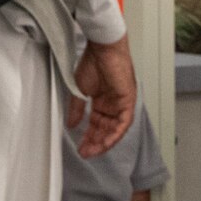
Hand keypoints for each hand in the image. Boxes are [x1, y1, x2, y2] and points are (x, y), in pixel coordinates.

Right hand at [70, 35, 137, 157]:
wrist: (102, 48)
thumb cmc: (93, 62)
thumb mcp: (80, 91)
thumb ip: (77, 109)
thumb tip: (72, 124)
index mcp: (103, 101)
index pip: (97, 124)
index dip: (89, 137)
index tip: (81, 147)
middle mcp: (114, 104)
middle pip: (105, 130)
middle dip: (95, 143)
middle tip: (85, 153)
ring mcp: (122, 103)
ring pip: (115, 130)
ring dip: (104, 142)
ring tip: (93, 151)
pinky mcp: (128, 101)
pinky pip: (123, 123)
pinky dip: (115, 134)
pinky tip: (105, 143)